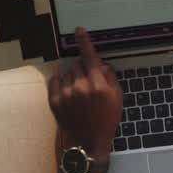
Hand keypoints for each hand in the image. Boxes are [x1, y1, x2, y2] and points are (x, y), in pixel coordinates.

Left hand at [47, 27, 122, 160]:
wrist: (89, 142)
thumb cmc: (106, 120)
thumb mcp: (117, 99)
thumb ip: (109, 77)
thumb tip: (100, 64)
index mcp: (98, 86)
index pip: (90, 57)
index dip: (84, 41)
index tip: (79, 30)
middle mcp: (81, 88)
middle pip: (78, 65)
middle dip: (84, 70)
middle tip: (90, 86)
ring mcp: (66, 94)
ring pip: (67, 73)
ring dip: (73, 78)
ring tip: (80, 95)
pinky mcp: (55, 101)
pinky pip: (56, 80)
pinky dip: (62, 84)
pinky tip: (69, 95)